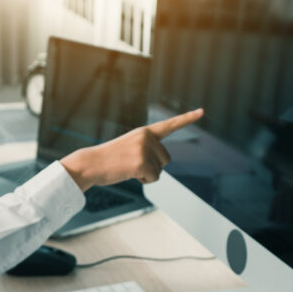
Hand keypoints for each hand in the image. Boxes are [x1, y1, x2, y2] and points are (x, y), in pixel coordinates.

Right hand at [60, 108, 203, 190]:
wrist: (91, 164)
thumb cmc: (109, 159)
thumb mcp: (130, 148)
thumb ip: (147, 150)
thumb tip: (160, 166)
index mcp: (144, 132)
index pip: (169, 125)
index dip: (187, 119)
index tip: (202, 111)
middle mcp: (146, 137)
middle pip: (166, 159)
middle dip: (154, 166)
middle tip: (132, 164)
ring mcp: (144, 149)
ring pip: (160, 169)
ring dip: (147, 174)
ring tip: (128, 168)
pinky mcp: (141, 162)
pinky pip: (153, 178)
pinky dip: (144, 180)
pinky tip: (129, 173)